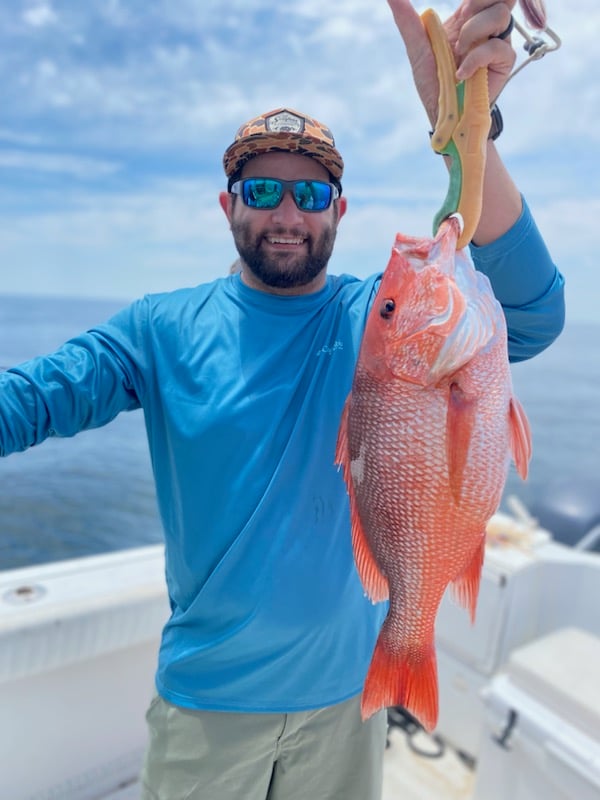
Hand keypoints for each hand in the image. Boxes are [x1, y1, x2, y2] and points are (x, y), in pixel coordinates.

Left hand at [386, 0, 516, 123]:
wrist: (445, 115)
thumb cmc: (433, 83)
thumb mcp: (417, 49)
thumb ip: (407, 21)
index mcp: (467, 17)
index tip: (461, 10)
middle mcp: (485, 26)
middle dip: (478, 2)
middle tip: (461, 22)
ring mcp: (497, 42)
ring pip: (500, 14)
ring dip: (472, 32)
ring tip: (458, 53)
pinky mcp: (503, 61)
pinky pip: (497, 47)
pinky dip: (475, 59)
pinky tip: (461, 74)